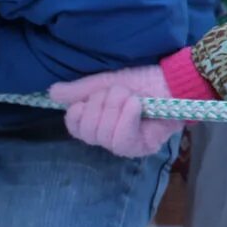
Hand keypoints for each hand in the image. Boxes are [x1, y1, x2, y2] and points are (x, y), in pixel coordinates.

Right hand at [51, 65, 180, 156]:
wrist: (174, 79)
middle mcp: (109, 138)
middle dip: (103, 103)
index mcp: (98, 122)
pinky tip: (136, 105)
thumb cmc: (143, 80)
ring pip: (103, 135)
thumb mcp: (107, 81)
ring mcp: (126, 146)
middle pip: (88, 131)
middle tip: (121, 92)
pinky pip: (121, 140)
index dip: (80, 110)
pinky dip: (126, 118)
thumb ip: (81, 90)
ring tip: (133, 97)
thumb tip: (52, 93)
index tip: (94, 95)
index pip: (74, 126)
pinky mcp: (142, 148)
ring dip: (118, 107)